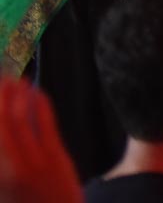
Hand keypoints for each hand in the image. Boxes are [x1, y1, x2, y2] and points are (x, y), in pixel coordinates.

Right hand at [0, 81, 83, 202]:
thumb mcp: (4, 186)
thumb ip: (3, 155)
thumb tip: (4, 125)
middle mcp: (6, 169)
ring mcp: (29, 165)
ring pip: (16, 120)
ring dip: (13, 95)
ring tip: (12, 80)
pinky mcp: (55, 160)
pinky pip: (44, 124)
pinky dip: (38, 104)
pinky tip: (35, 92)